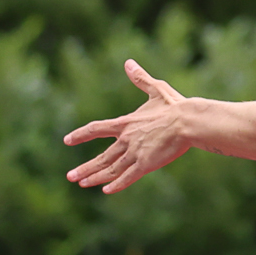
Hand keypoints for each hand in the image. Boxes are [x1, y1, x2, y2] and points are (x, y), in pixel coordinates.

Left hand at [64, 60, 199, 192]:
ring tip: (81, 184)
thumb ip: (140, 79)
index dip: (81, 135)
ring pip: (111, 169)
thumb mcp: (156, 89)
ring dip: (95, 177)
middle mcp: (126, 139)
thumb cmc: (175, 105)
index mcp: (126, 123)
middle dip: (85, 168)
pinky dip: (116, 184)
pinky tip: (105, 191)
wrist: (188, 122)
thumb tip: (129, 63)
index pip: (97, 128)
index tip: (67, 140)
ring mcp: (135, 153)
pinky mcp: (146, 164)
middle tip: (70, 176)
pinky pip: (128, 177)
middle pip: (101, 156)